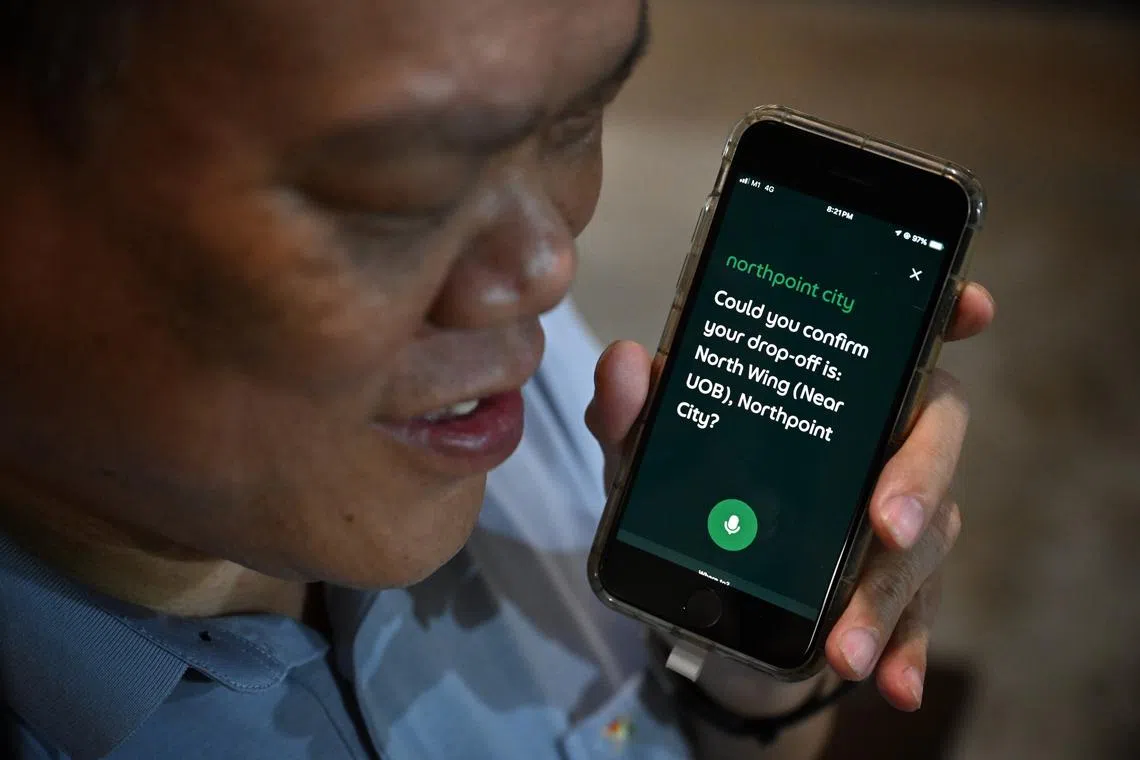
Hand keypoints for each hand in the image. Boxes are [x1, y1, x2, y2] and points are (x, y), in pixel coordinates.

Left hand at [586, 282, 995, 711]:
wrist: (704, 611)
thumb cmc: (691, 510)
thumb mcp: (648, 467)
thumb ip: (633, 418)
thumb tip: (625, 362)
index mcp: (829, 400)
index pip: (898, 344)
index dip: (942, 318)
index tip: (970, 309)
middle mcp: (877, 448)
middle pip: (933, 437)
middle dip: (919, 478)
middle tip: (885, 523)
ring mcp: (896, 521)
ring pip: (928, 540)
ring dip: (887, 593)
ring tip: (845, 641)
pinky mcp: (892, 591)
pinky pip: (916, 618)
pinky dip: (904, 650)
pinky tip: (892, 683)